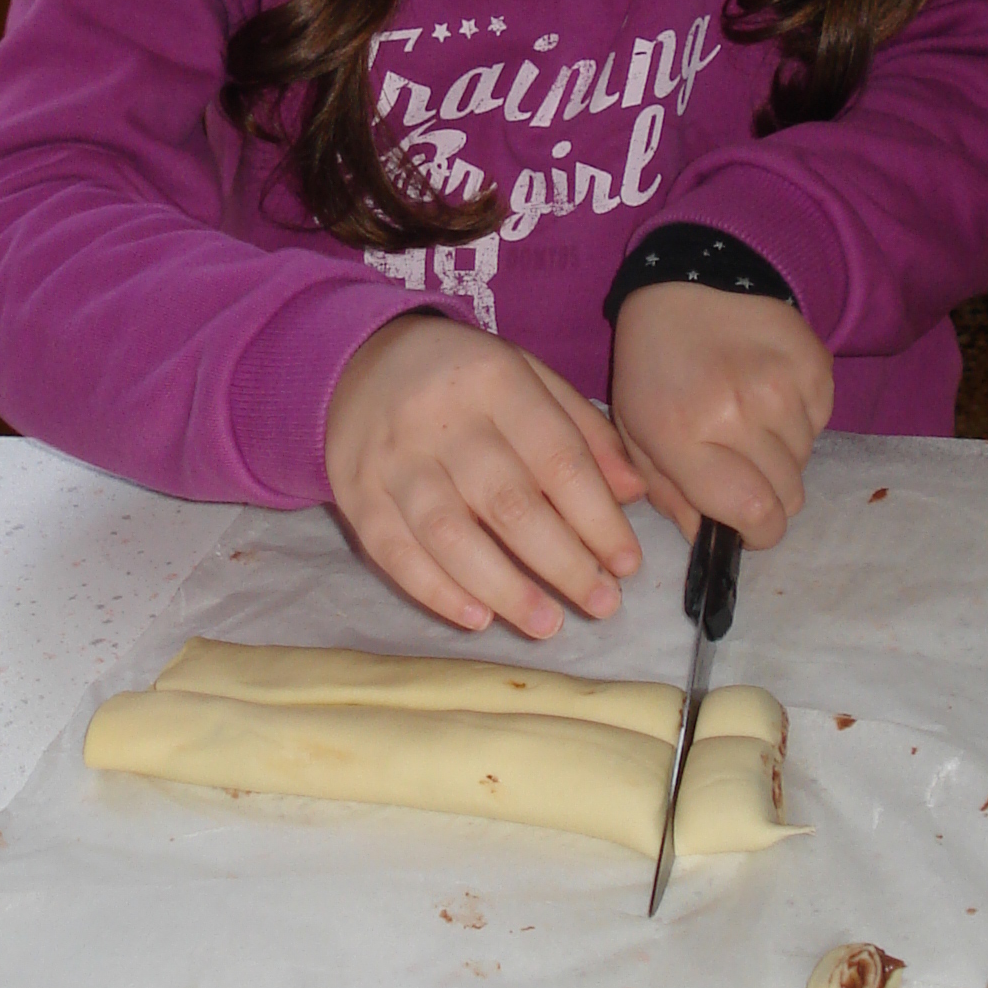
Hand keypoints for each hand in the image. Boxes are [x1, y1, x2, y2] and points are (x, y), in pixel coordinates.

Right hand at [325, 314, 645, 637]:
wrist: (360, 361)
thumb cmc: (466, 380)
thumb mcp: (530, 378)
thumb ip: (583, 431)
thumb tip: (633, 494)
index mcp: (495, 380)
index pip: (557, 458)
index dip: (598, 518)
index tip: (627, 564)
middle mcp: (439, 418)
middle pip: (508, 503)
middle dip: (563, 563)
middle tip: (602, 605)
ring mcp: (392, 459)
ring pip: (450, 535)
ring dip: (505, 589)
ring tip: (548, 625)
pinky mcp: (354, 493)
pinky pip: (393, 552)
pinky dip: (436, 592)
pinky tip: (478, 618)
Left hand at [609, 283, 832, 548]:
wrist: (686, 285)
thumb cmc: (652, 368)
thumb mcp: (636, 435)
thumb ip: (670, 496)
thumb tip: (711, 536)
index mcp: (685, 436)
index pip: (754, 512)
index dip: (758, 532)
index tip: (747, 524)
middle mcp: (740, 412)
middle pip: (790, 496)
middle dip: (769, 496)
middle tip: (742, 469)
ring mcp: (784, 386)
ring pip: (805, 461)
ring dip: (780, 454)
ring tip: (748, 420)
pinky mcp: (815, 364)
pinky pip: (820, 424)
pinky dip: (798, 421)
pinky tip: (767, 393)